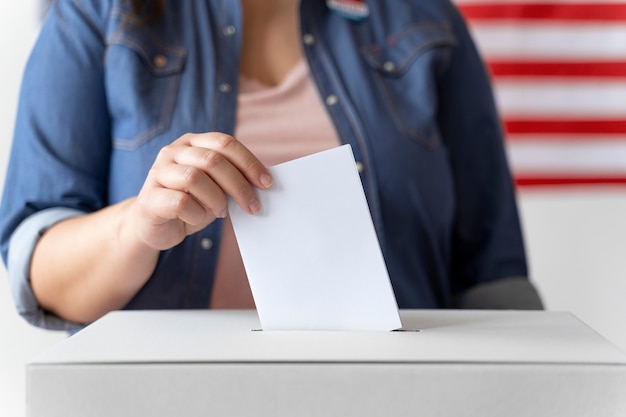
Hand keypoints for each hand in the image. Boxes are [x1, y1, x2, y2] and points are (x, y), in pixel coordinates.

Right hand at [130, 132, 272, 249]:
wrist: (153, 227)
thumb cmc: (190, 204)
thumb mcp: (214, 188)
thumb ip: (231, 180)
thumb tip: (262, 184)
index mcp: (192, 143)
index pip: (225, 143)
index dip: (248, 162)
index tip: (266, 183)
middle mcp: (173, 152)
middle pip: (213, 160)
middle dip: (239, 185)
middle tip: (253, 206)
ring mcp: (158, 172)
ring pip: (195, 178)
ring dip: (216, 199)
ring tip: (221, 212)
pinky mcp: (150, 197)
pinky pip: (180, 202)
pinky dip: (197, 214)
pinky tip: (197, 218)